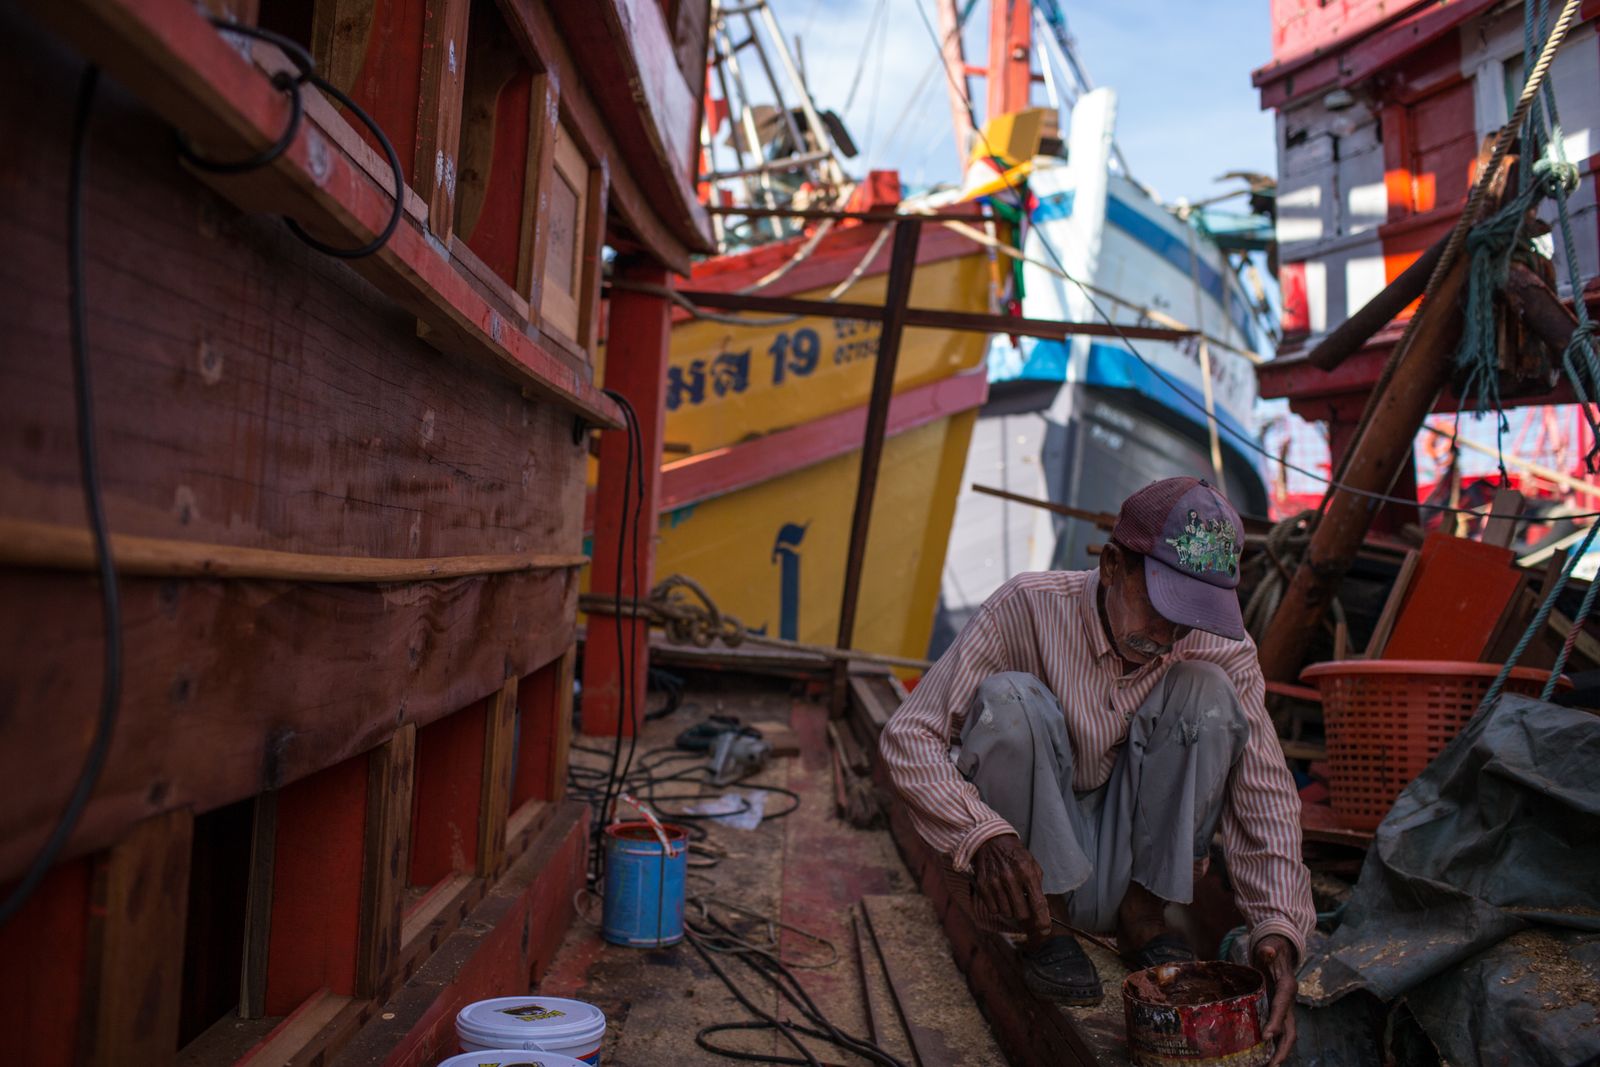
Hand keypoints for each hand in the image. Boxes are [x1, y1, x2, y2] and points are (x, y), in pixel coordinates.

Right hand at [971, 834, 1049, 941]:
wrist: (990, 841)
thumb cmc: (1015, 855)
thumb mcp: (1032, 865)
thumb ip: (1037, 887)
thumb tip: (1041, 911)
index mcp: (1027, 872)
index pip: (1038, 903)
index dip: (1043, 920)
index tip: (1045, 929)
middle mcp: (1011, 878)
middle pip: (1021, 913)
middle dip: (1025, 912)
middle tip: (1022, 903)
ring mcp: (995, 882)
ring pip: (1007, 913)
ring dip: (1010, 908)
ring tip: (1009, 894)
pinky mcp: (982, 886)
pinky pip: (993, 909)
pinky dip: (998, 905)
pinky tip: (999, 893)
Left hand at [1252, 934, 1297, 1065]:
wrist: (1278, 954)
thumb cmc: (1271, 952)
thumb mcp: (1270, 949)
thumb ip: (1268, 950)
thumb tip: (1268, 950)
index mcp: (1287, 987)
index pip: (1282, 1007)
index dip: (1276, 1022)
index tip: (1266, 1035)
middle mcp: (1289, 1002)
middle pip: (1290, 1030)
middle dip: (1283, 1048)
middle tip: (1272, 1064)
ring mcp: (1286, 1009)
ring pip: (1286, 1035)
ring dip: (1279, 1052)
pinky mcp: (1279, 1013)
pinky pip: (1279, 1032)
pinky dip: (1274, 1045)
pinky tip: (1264, 1057)